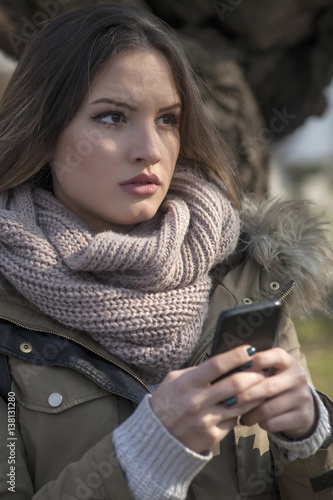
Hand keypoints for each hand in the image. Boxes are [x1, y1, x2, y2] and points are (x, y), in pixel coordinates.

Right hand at [150, 345, 265, 453]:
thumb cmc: (166, 402)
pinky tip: (246, 405)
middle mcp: (197, 402)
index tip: (250, 349)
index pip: (217, 365)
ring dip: (256, 393)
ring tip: (263, 385)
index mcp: (187, 383)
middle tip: (263, 368)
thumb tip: (223, 362)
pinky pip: (233, 421)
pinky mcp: (212, 437)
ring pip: (241, 404)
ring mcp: (206, 421)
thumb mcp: (174, 380)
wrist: (155, 437)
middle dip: (254, 375)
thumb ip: (197, 371)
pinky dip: (241, 412)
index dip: (236, 356)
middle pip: (235, 385)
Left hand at [239, 347, 317, 439]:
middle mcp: (298, 377)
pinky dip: (260, 424)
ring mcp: (302, 398)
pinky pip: (273, 423)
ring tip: (240, 414)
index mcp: (288, 361)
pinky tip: (255, 421)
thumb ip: (254, 368)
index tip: (242, 366)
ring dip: (249, 414)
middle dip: (245, 395)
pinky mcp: (303, 417)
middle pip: (268, 387)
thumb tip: (230, 370)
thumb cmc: (274, 382)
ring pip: (268, 409)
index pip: (276, 356)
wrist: (301, 405)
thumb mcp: (270, 370)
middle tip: (228, 401)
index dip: (259, 360)